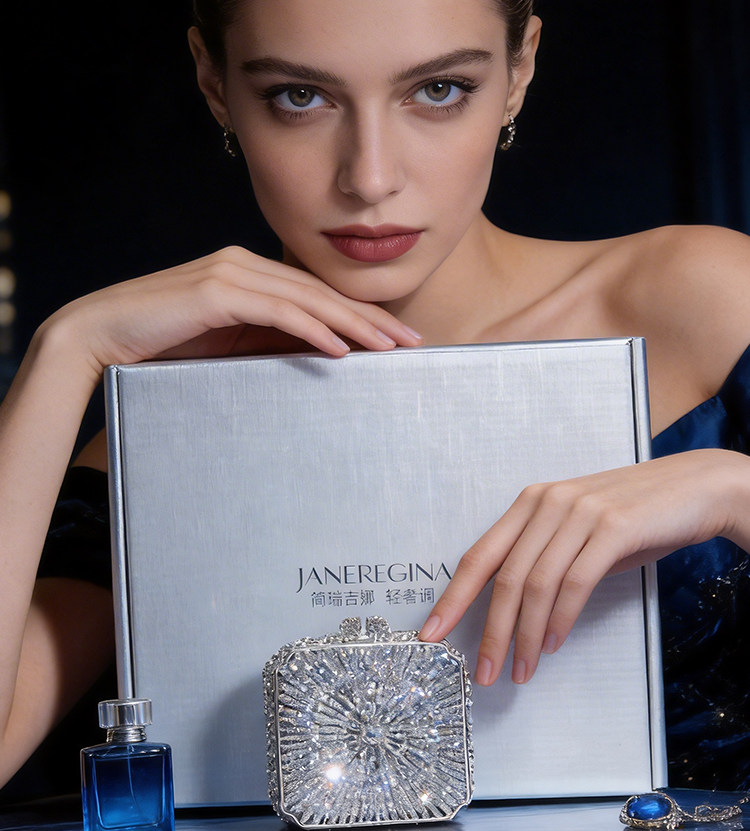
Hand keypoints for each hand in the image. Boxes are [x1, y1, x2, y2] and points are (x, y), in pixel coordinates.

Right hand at [47, 246, 422, 385]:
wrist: (100, 336)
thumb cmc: (159, 346)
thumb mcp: (225, 345)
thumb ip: (265, 342)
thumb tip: (314, 356)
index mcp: (247, 273)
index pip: (315, 294)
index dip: (360, 315)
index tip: (396, 337)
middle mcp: (243, 263)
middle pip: (321, 292)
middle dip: (371, 318)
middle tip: (412, 342)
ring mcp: (231, 273)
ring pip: (308, 299)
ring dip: (355, 324)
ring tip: (390, 347)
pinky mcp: (217, 292)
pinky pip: (279, 312)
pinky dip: (315, 329)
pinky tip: (342, 349)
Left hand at [420, 450, 745, 684]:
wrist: (697, 489)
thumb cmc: (636, 515)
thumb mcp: (578, 532)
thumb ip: (543, 558)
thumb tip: (509, 610)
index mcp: (531, 504)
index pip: (479, 556)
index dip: (452, 598)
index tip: (431, 633)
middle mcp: (548, 503)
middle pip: (503, 578)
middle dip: (489, 632)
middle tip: (483, 672)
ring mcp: (580, 512)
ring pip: (536, 585)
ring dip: (524, 636)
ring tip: (521, 669)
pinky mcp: (613, 527)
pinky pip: (575, 583)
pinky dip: (559, 619)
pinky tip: (551, 643)